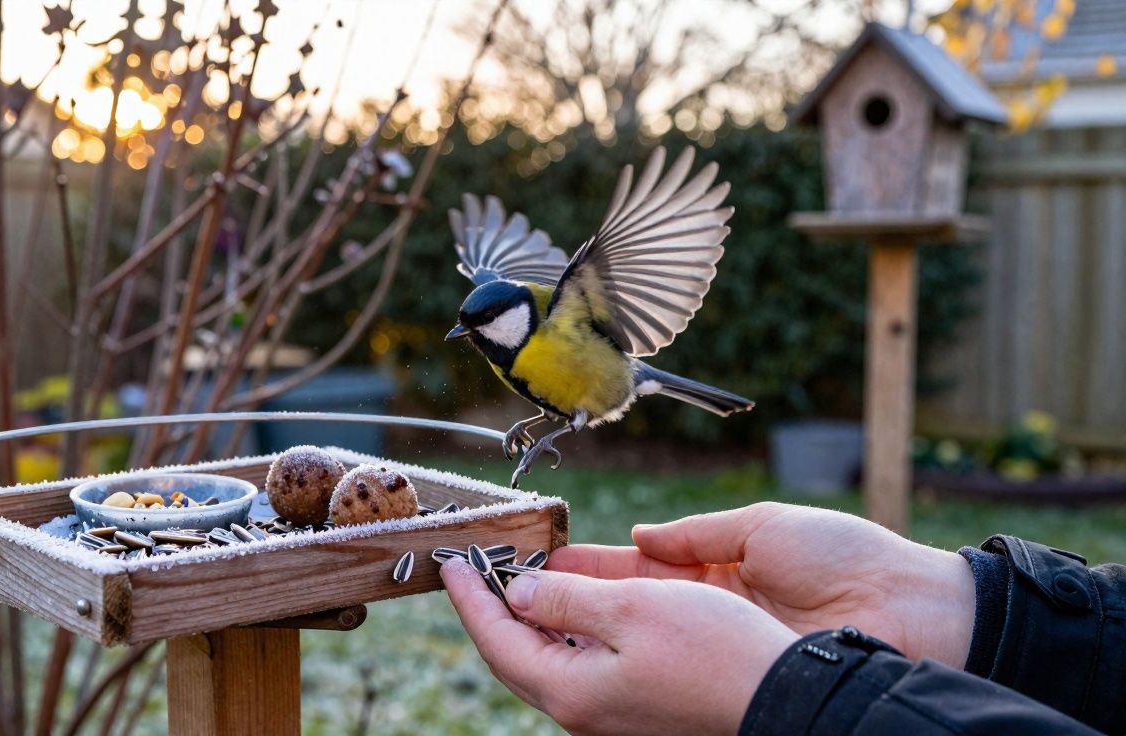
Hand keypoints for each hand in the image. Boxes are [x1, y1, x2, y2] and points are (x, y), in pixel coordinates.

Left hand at [440, 557, 798, 735]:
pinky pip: (582, 666)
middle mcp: (583, 712)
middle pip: (517, 656)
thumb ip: (566, 600)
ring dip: (533, 616)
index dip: (471, 599)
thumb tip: (518, 593)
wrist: (787, 700)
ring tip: (522, 573)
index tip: (452, 566)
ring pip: (550, 660)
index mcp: (572, 691)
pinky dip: (568, 630)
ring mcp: (610, 715)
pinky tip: (575, 605)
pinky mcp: (636, 709)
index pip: (497, 641)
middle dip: (494, 608)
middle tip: (477, 567)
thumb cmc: (715, 654)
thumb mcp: (632, 608)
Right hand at [550, 502, 974, 666]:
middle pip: (617, 609)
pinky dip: (610, 663)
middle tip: (507, 584)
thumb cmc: (847, 559)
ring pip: (626, 642)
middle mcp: (704, 612)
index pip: (633, 569)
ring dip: (573, 628)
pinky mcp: (725, 676)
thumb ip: (696, 535)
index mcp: (714, 568)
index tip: (538, 553)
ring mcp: (711, 647)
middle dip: (562, 596)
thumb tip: (637, 539)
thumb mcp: (762, 528)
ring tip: (517, 614)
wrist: (911, 611)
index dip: (584, 563)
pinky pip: (657, 670)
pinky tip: (570, 653)